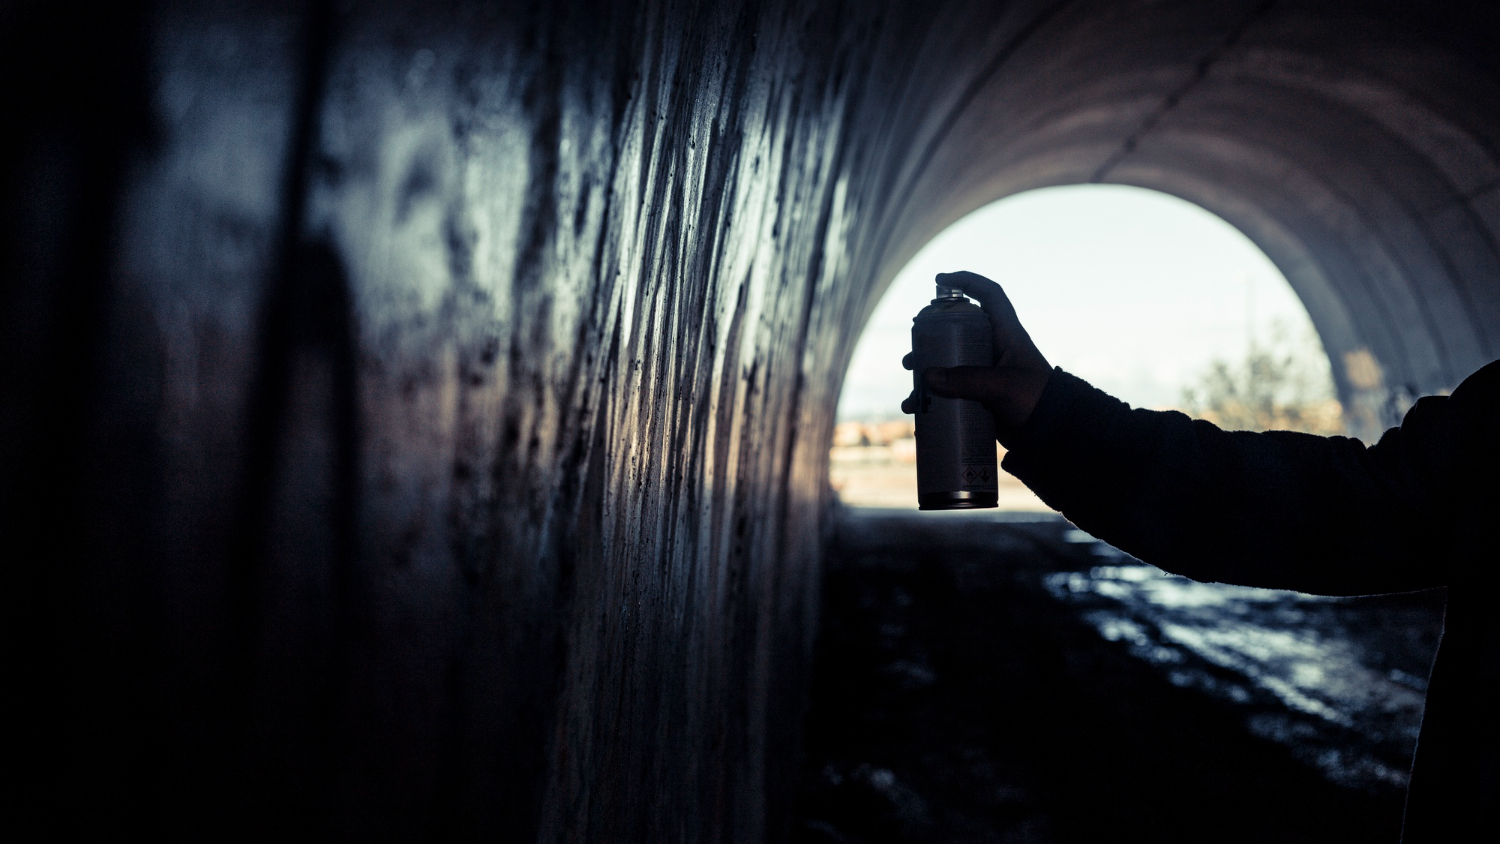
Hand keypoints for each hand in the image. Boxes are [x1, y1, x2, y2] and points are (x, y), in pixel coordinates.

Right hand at [900, 271, 1051, 433]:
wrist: (1051, 434)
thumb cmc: (1035, 401)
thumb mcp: (1003, 386)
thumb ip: (967, 379)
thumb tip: (927, 376)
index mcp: (1007, 334)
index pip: (990, 295)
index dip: (967, 281)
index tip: (940, 280)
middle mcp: (993, 349)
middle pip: (957, 330)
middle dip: (931, 335)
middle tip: (913, 345)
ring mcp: (984, 373)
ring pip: (948, 363)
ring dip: (926, 370)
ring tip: (911, 378)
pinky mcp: (978, 396)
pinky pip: (950, 392)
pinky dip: (932, 400)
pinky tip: (917, 411)